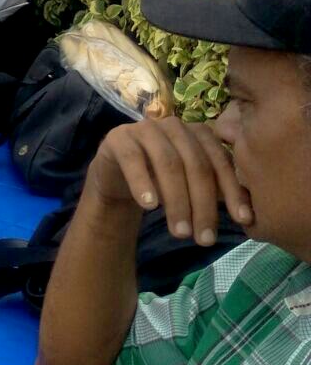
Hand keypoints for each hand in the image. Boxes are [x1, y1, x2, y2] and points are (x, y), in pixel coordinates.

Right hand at [87, 117, 252, 245]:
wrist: (116, 176)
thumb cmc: (161, 182)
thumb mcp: (191, 186)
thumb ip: (215, 190)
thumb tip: (247, 216)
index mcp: (198, 132)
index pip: (221, 160)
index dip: (233, 190)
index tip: (242, 221)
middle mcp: (174, 125)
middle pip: (196, 165)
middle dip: (203, 205)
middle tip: (204, 239)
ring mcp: (145, 128)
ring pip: (168, 163)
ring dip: (177, 201)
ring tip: (180, 233)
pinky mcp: (118, 138)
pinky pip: (133, 160)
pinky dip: (143, 183)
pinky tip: (150, 207)